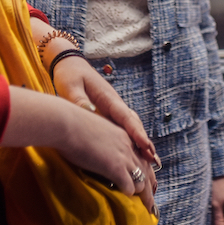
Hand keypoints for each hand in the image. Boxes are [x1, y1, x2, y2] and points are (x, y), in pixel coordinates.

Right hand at [0, 87, 155, 211]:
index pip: (142, 156)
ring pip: (142, 180)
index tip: (149, 181)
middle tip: (151, 203)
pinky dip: (128, 193)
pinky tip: (125, 198)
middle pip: (146, 170)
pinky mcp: (115, 167)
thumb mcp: (95, 129)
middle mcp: (128, 145)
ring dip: (142, 195)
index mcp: (124, 135)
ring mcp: (124, 156)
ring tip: (145, 207)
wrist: (67, 123)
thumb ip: (103, 139)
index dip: (146, 170)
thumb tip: (98, 147)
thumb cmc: (73, 124)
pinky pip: (129, 186)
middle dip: (149, 188)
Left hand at [52, 53, 160, 169]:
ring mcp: (112, 107)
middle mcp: (114, 103)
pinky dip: (132, 138)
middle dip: (144, 141)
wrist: (70, 63)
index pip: (125, 117)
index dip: (136, 132)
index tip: (145, 146)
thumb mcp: (70, 87)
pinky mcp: (108, 111)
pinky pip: (123, 126)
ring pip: (131, 125)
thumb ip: (79, 101)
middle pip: (133, 123)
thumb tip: (89, 114)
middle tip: (154, 160)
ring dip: (141, 141)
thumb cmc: (69, 75)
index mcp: (108, 97)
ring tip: (151, 160)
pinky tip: (135, 151)